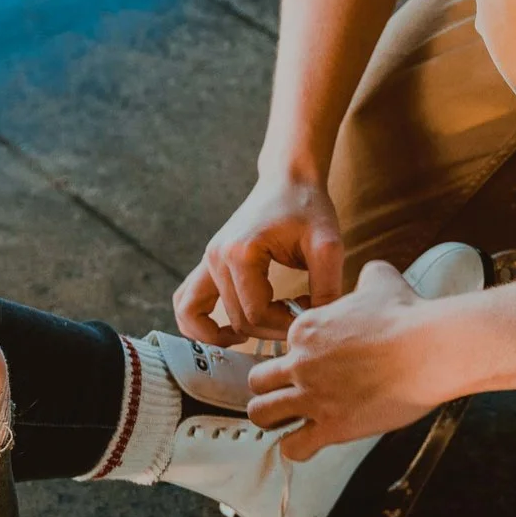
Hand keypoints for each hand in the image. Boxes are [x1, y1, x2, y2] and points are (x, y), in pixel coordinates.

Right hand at [175, 173, 346, 344]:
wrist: (288, 180)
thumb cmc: (309, 207)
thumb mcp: (328, 246)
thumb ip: (327, 288)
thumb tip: (319, 327)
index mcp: (241, 253)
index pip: (257, 314)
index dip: (286, 325)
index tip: (311, 312)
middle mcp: (216, 257)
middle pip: (237, 320)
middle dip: (271, 329)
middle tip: (299, 316)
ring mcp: (207, 260)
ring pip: (200, 318)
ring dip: (233, 334)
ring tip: (259, 336)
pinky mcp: (208, 263)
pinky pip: (186, 303)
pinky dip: (198, 325)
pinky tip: (230, 332)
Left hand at [243, 261, 458, 458]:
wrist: (428, 348)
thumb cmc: (407, 316)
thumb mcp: (381, 280)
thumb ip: (366, 276)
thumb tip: (370, 275)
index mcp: (306, 329)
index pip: (282, 347)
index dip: (297, 358)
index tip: (315, 365)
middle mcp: (301, 363)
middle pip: (258, 381)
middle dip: (271, 389)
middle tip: (290, 395)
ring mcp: (313, 396)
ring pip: (262, 414)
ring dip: (273, 420)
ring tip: (290, 423)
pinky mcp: (332, 426)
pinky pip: (293, 447)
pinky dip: (297, 448)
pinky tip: (309, 443)